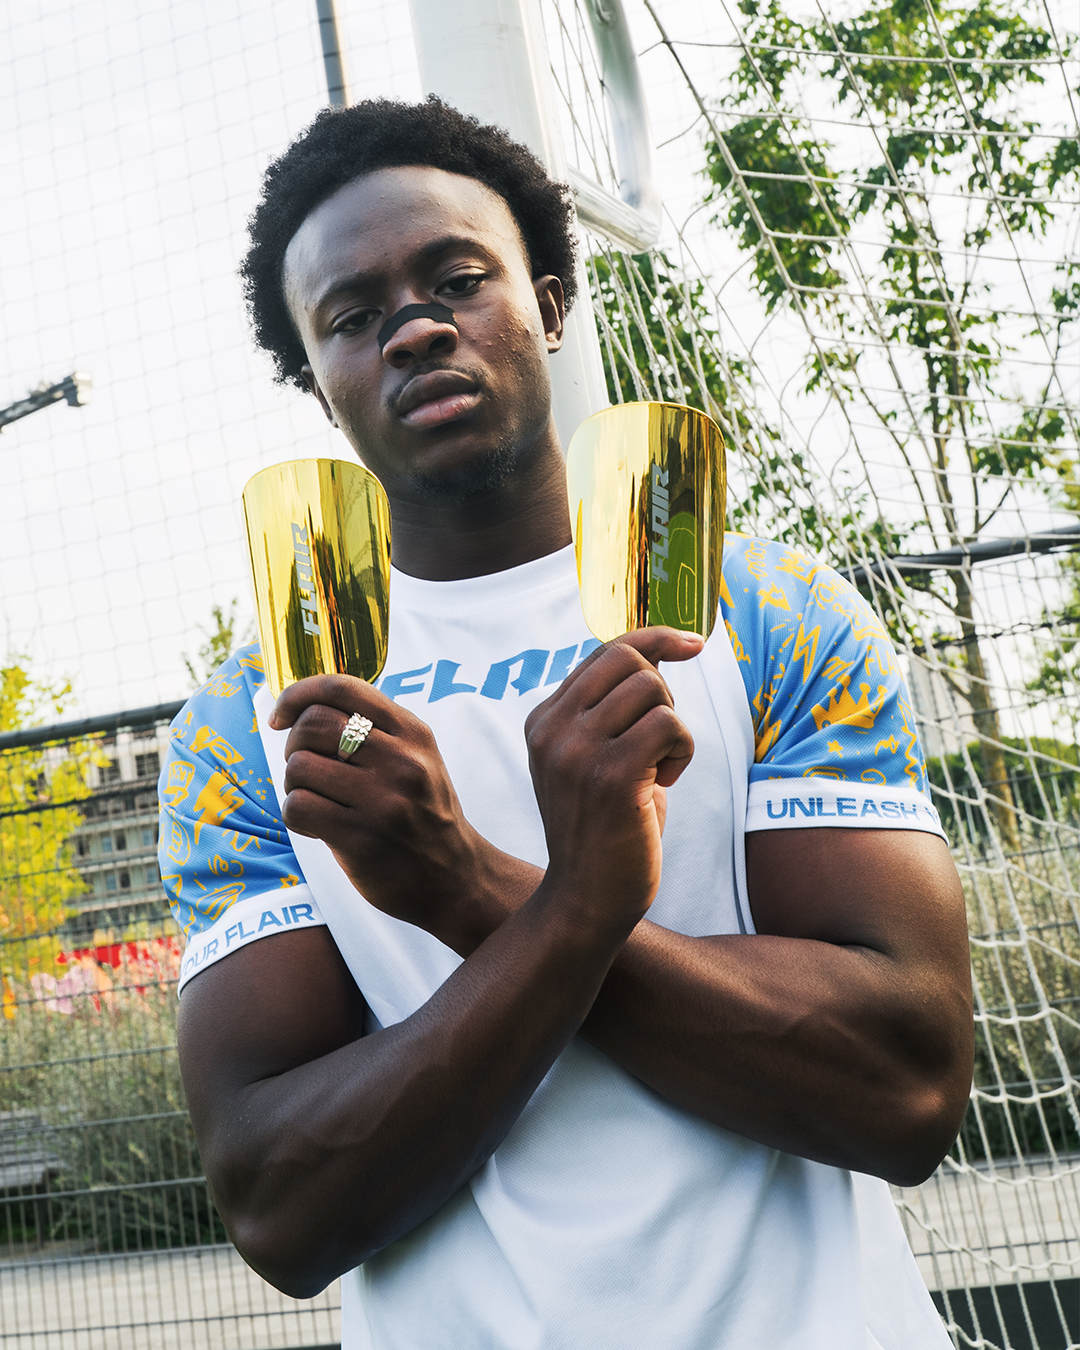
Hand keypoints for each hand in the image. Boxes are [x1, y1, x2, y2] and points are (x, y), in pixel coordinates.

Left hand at [270, 675, 513, 940]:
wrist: (456, 879)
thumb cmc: (423, 815)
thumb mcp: (418, 759)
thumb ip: (376, 731)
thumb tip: (304, 708)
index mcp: (413, 733)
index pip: (342, 688)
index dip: (298, 694)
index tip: (282, 717)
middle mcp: (402, 760)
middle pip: (314, 723)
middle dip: (294, 743)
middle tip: (306, 768)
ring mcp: (383, 800)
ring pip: (301, 765)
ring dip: (294, 784)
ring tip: (314, 800)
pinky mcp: (362, 838)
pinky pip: (299, 807)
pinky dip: (295, 815)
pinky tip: (316, 826)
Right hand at [523, 628, 699, 934]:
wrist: (587, 902)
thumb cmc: (606, 833)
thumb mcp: (595, 761)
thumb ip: (612, 713)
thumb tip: (656, 656)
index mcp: (544, 721)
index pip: (605, 652)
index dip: (654, 640)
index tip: (693, 643)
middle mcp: (552, 729)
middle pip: (628, 660)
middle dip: (663, 693)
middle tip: (660, 742)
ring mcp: (576, 751)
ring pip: (652, 690)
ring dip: (674, 728)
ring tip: (660, 770)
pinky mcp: (610, 775)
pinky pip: (669, 725)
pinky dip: (682, 752)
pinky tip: (665, 785)